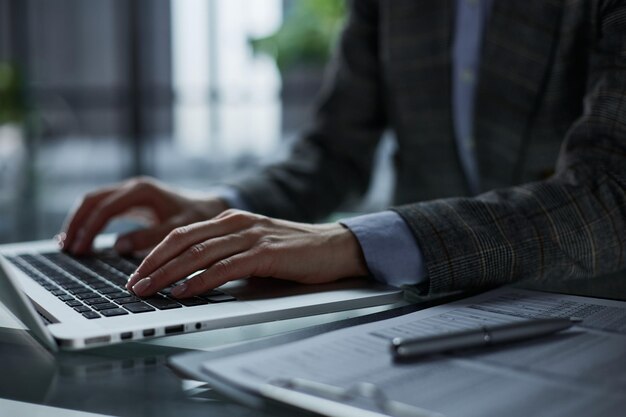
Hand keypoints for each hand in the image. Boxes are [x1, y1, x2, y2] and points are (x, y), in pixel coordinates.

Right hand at [59, 177, 228, 255]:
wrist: (213, 209)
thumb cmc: (199, 219)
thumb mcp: (178, 230)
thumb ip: (150, 238)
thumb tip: (118, 246)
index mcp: (142, 191)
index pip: (105, 208)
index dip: (89, 229)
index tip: (79, 250)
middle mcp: (133, 188)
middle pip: (92, 200)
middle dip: (76, 223)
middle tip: (66, 248)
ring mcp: (131, 193)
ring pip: (94, 202)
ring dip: (79, 222)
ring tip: (67, 246)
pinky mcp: (132, 202)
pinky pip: (103, 208)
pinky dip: (90, 221)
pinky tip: (82, 239)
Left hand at [126, 209, 368, 297]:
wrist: (333, 247)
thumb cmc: (292, 252)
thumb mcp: (253, 246)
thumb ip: (225, 254)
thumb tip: (190, 278)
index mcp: (230, 219)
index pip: (182, 233)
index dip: (154, 252)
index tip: (136, 273)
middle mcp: (237, 222)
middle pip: (183, 240)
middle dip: (153, 263)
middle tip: (133, 284)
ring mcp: (251, 235)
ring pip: (199, 253)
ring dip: (169, 273)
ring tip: (149, 290)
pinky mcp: (265, 252)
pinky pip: (225, 267)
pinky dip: (201, 280)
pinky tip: (185, 291)